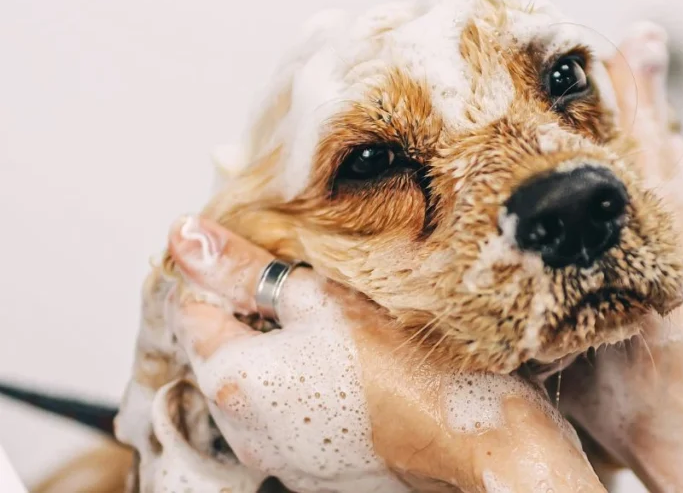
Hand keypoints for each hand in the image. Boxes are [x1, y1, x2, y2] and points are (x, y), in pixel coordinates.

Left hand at [166, 216, 605, 492]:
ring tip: (343, 335)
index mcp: (233, 380)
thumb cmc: (407, 369)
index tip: (268, 262)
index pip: (190, 309)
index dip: (226, 275)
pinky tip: (357, 374)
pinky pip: (292, 419)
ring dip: (287, 355)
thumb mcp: (321, 298)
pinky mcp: (314, 473)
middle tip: (315, 294)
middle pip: (226, 351)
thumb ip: (245, 269)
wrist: (470, 440)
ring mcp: (279, 457)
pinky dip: (312, 392)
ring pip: (261, 386)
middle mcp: (243, 429)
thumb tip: (188, 237)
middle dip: (259, 317)